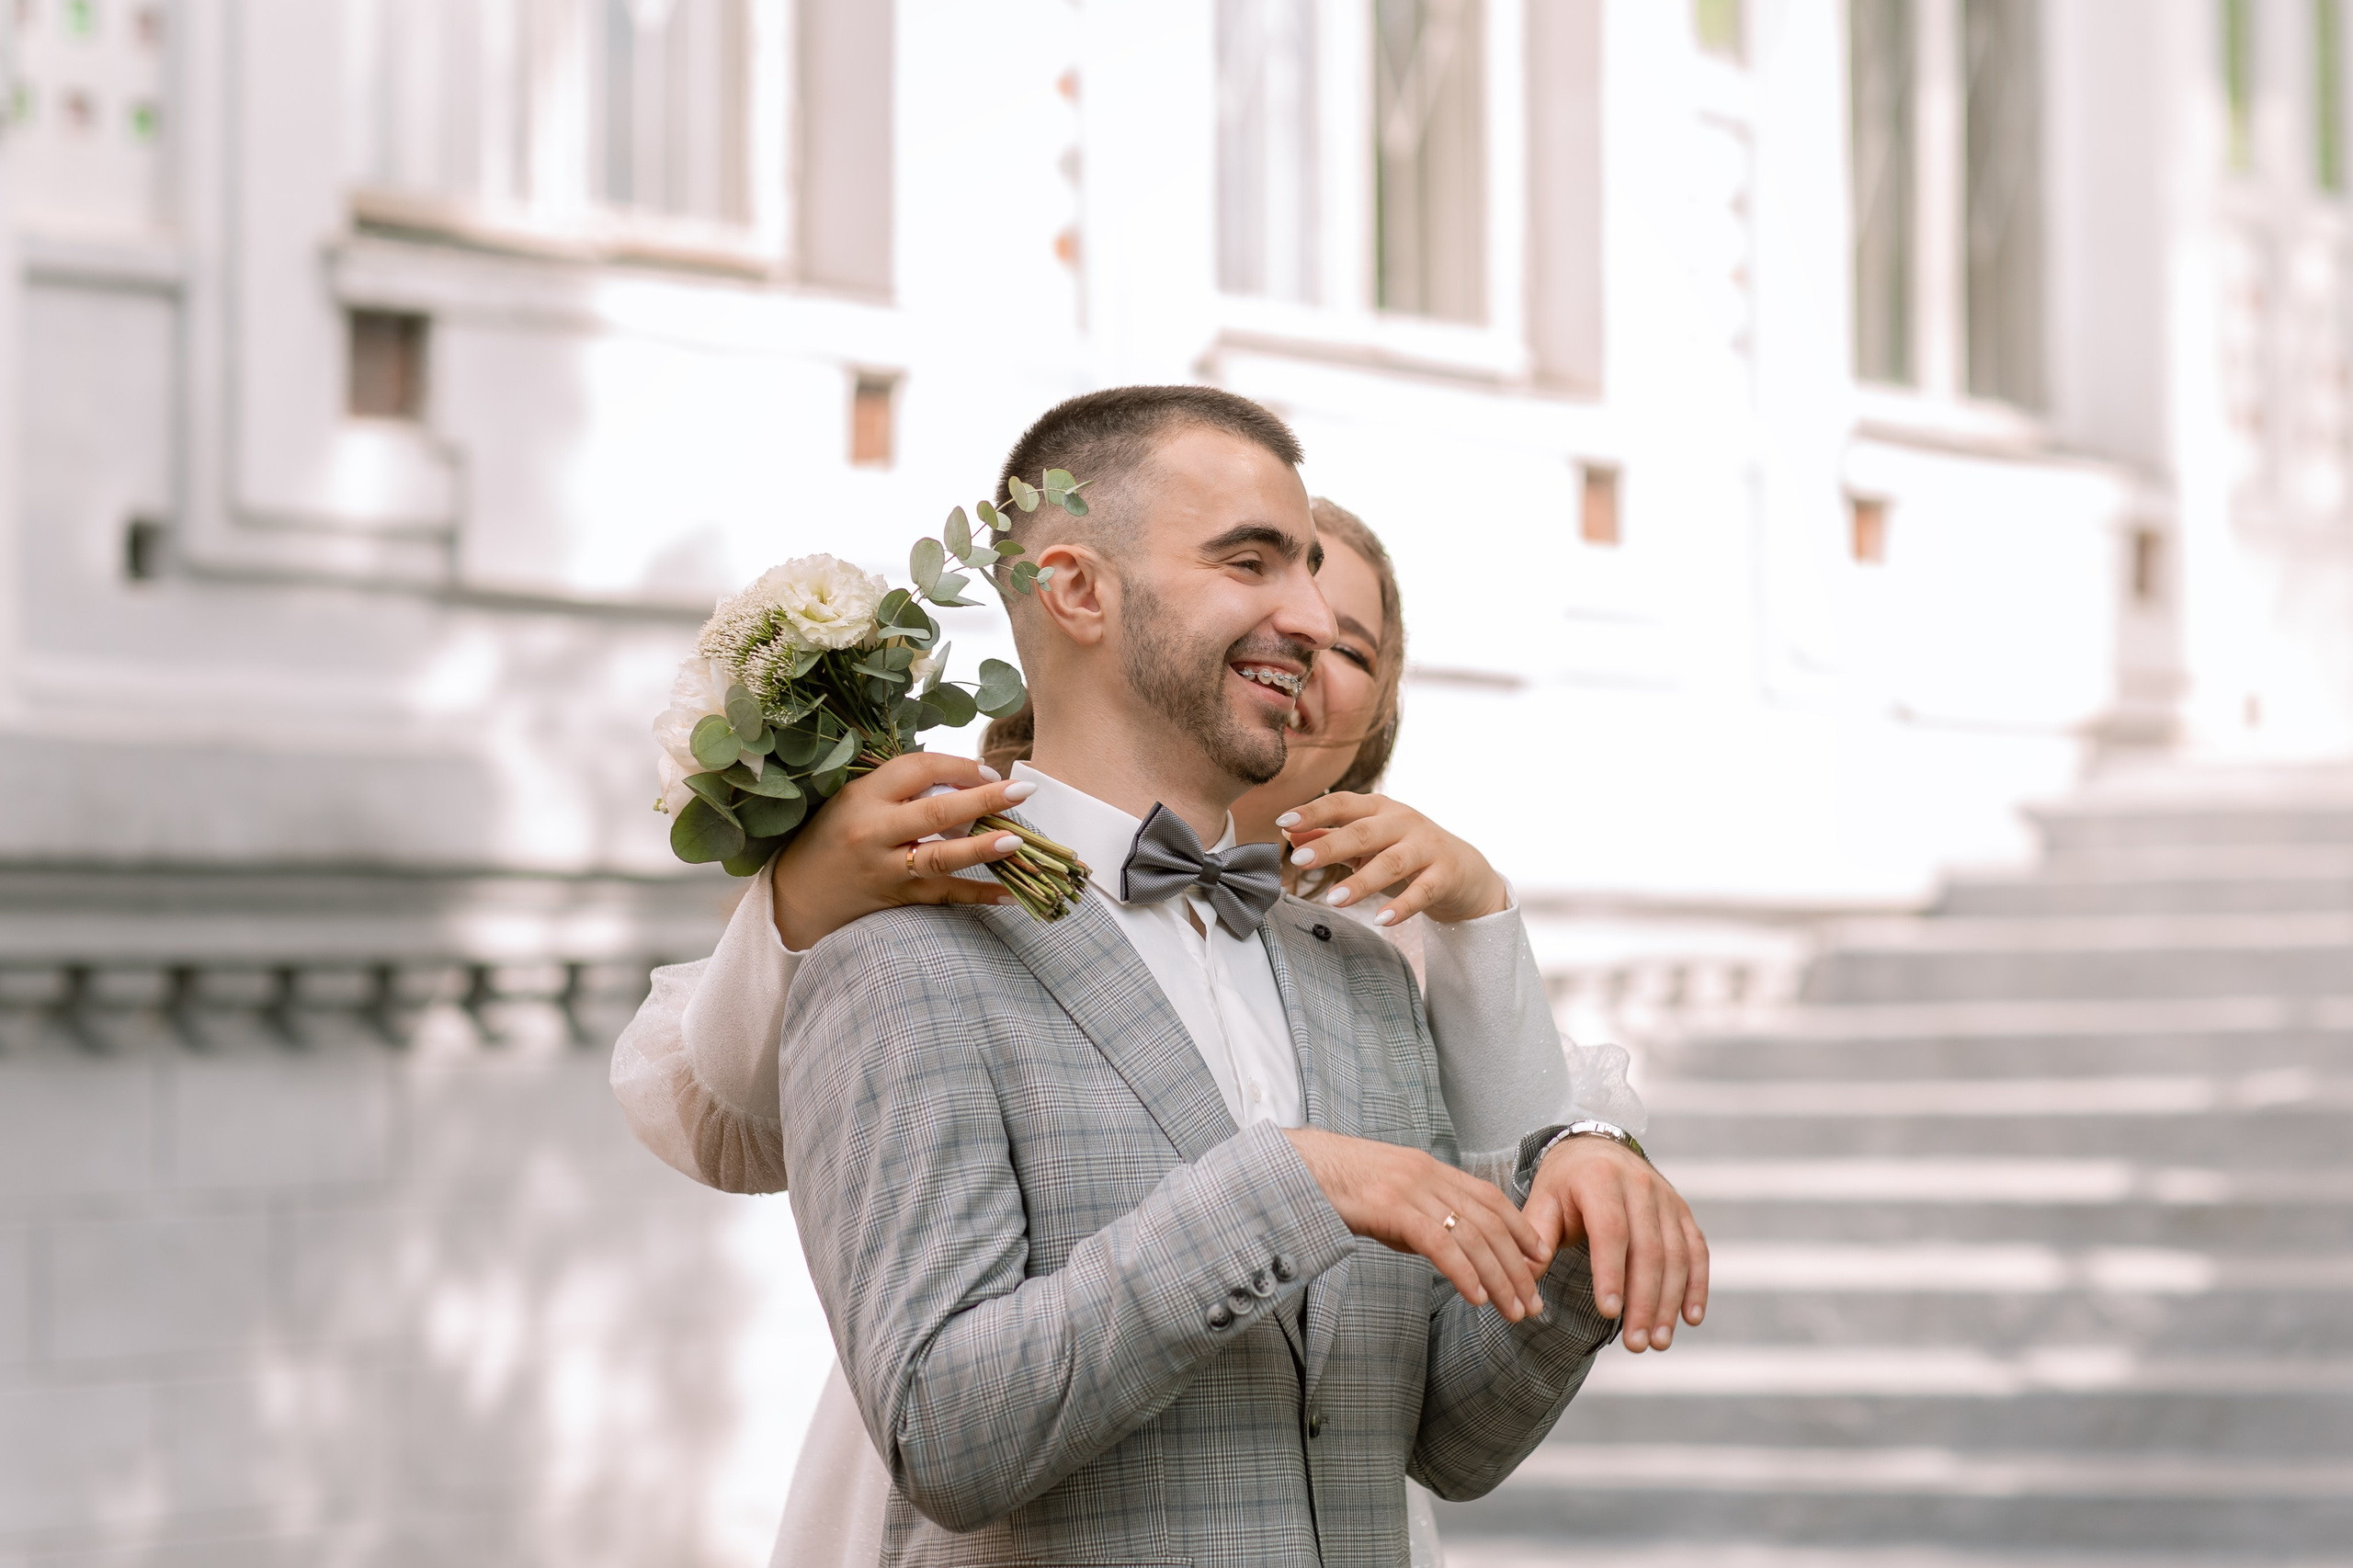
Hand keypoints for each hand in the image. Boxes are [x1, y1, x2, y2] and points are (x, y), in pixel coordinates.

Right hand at [769, 753, 1033, 951]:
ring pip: (940, 856)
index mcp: (863, 796)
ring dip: (982, 847)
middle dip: (983, 799)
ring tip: (1016, 840)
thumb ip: (899, 788)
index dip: (958, 766)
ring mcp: (885, 868)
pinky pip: (942, 895)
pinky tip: (1008, 895)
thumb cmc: (828, 837)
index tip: (989, 771)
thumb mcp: (852, 799)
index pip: (918, 769)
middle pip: (936, 811)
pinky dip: (977, 895)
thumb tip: (962, 777)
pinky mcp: (896, 897)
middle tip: (1022, 790)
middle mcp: (874, 831)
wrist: (796, 895)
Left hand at [1275, 793, 1511, 925]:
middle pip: (1363, 832)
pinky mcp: (1445, 875)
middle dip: (1329, 845)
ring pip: (1391, 862)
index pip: (1343, 803)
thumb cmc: (1406, 852)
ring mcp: (1427, 847)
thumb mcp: (1368, 841)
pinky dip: (1401, 906)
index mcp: (1380, 808)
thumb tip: (1290, 832)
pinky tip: (1381, 920)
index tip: (1283, 822)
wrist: (1465, 870)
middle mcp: (1403, 821)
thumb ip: (1330, 834)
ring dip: (1361, 881)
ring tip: (1333, 899)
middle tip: (1298, 860)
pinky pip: (1422, 891)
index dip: (1313, 811)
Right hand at [1283, 1127, 1550, 1321]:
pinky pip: (1440, 1244)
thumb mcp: (1391, 1197)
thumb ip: (1422, 1217)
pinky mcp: (1393, 1208)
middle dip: (1517, 1267)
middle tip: (1533, 1303)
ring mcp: (1412, 1190)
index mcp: (1432, 1169)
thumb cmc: (1340, 1188)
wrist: (1299, 1168)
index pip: (1491, 1198)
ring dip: (1498, 1279)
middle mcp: (1429, 1176)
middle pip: (1490, 1223)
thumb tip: (1449, 1251)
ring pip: (1472, 1237)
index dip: (1521, 1228)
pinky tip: (1477, 1298)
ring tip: (1513, 1311)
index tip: (1540, 1260)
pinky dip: (1464, 1273)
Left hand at [1522, 1137, 1707, 1352]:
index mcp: (1599, 1179)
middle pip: (1648, 1250)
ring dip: (1669, 1302)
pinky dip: (1697, 1285)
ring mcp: (1666, 1198)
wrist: (1596, 1149)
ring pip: (1676, 1256)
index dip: (1611, 1273)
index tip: (1609, 1313)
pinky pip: (1697, 1251)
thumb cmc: (1564, 1184)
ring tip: (1657, 1342)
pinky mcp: (1683, 1212)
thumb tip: (1521, 1281)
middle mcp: (1640, 1185)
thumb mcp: (1543, 1200)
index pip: (1610, 1230)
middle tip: (1634, 1344)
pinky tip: (1691, 1319)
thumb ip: (1535, 1237)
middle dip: (1644, 1301)